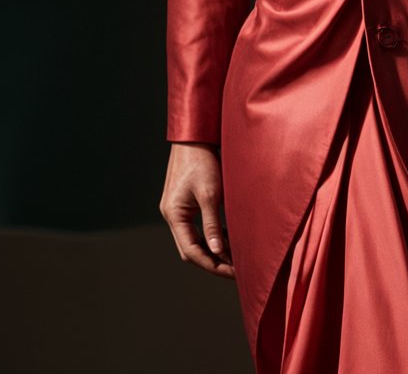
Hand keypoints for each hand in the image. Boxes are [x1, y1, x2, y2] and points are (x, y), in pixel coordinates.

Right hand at [159, 142, 235, 277]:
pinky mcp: (183, 201)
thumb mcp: (210, 193)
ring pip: (193, 238)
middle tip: (236, 269)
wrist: (194, 134)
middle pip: (190, 248)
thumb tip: (218, 253)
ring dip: (212, 248)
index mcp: (174, 215)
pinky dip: (210, 234)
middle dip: (213, 260)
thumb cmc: (202, 160)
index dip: (212, 265)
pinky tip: (226, 237)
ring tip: (235, 256)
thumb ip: (212, 224)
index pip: (191, 252)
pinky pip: (195, 226)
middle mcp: (172, 214)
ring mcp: (176, 208)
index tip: (233, 273)